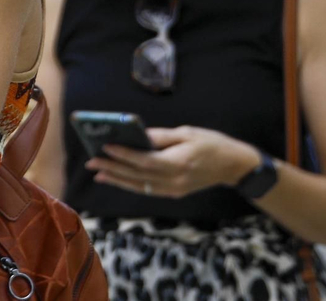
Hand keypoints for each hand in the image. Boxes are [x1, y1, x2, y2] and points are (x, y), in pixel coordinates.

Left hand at [87, 126, 261, 199]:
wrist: (233, 166)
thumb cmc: (211, 143)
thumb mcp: (187, 133)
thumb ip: (161, 136)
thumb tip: (138, 136)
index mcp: (178, 163)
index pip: (145, 161)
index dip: (124, 155)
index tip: (105, 147)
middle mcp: (174, 181)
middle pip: (138, 176)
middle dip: (113, 168)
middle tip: (92, 162)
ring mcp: (174, 190)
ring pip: (140, 186)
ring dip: (117, 179)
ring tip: (98, 172)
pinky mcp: (175, 193)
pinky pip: (148, 190)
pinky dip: (131, 184)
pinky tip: (117, 178)